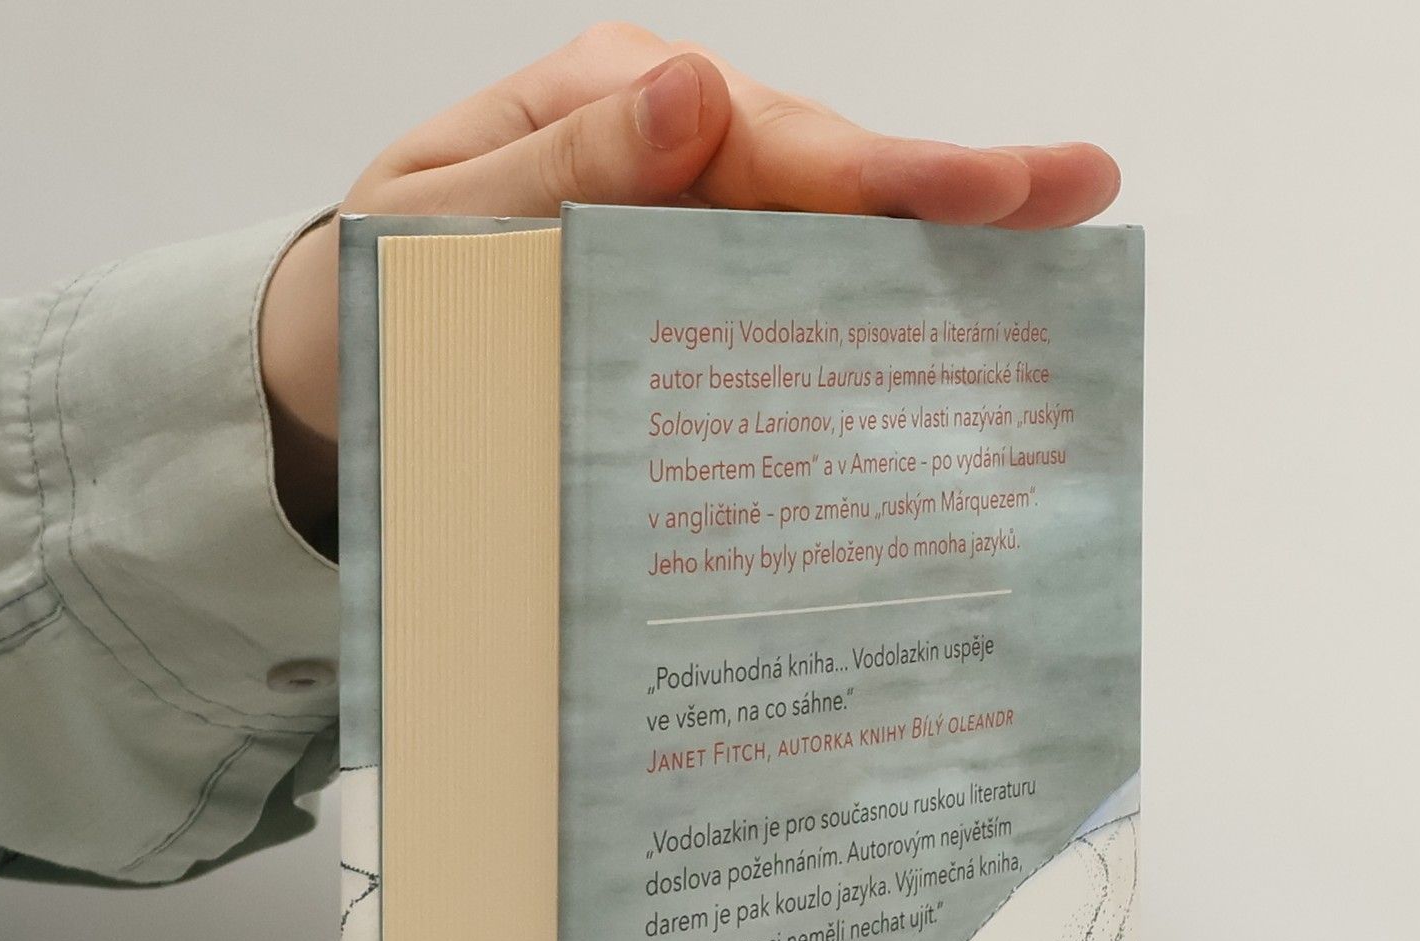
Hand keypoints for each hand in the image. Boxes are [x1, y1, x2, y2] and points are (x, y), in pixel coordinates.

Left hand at [259, 22, 1120, 545]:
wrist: (338, 367)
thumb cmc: (378, 289)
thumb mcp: (438, 222)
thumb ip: (558, 164)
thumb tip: (693, 94)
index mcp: (618, 106)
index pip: (772, 138)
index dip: (886, 171)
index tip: (989, 192)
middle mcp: (676, 156)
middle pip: (832, 178)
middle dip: (954, 194)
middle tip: (1081, 189)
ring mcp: (693, 231)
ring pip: (829, 244)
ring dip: (934, 262)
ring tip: (1055, 260)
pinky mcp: (694, 301)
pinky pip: (788, 308)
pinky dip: (863, 325)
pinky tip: (948, 340)